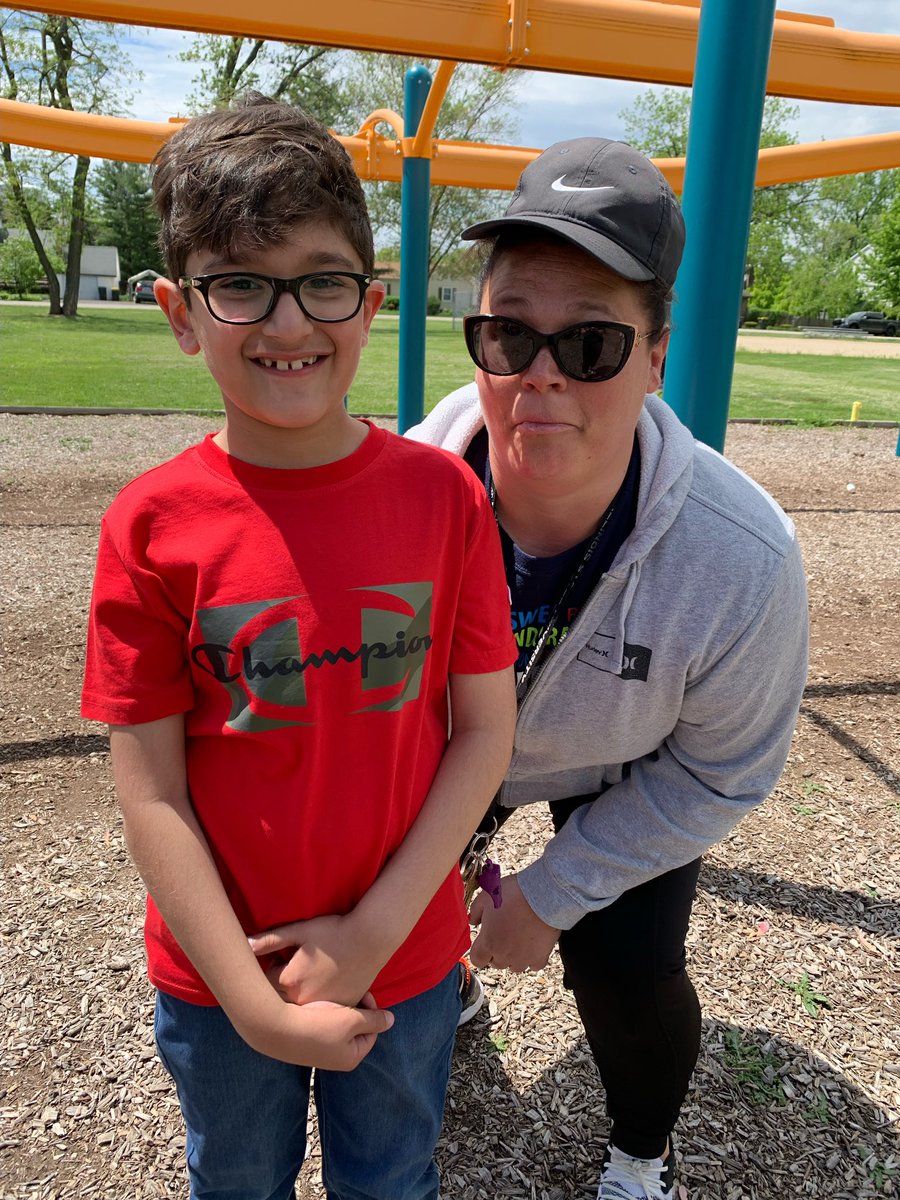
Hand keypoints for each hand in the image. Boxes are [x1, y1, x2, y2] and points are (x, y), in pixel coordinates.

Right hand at [236, 990, 393, 1070]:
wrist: (275, 1027)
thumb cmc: (318, 1024)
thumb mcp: (351, 1020)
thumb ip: (373, 1019)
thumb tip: (391, 1020)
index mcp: (351, 1057)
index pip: (372, 1029)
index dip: (370, 1008)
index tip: (361, 992)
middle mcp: (337, 1058)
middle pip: (355, 1027)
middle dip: (353, 1008)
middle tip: (347, 992)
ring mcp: (320, 1051)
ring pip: (338, 1024)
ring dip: (338, 1008)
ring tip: (331, 996)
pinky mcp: (306, 1041)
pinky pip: (322, 1024)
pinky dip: (323, 1012)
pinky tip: (316, 1001)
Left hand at [248, 914, 382, 1008]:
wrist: (370, 939)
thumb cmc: (333, 931)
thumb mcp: (300, 930)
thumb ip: (270, 940)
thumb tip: (244, 944)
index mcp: (289, 981)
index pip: (265, 981)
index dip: (272, 967)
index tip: (282, 957)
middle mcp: (302, 1000)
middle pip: (279, 997)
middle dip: (281, 983)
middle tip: (296, 967)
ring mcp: (321, 1007)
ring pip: (299, 1006)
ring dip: (299, 995)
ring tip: (311, 975)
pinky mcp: (339, 1009)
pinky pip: (321, 1010)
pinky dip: (319, 1000)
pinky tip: (326, 981)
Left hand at [469, 873, 559, 972]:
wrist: (543, 897)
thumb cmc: (513, 895)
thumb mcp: (485, 897)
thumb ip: (475, 911)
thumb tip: (473, 921)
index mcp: (488, 943)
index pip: (477, 960)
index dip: (480, 950)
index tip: (485, 940)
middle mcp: (504, 956)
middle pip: (496, 963)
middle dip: (496, 951)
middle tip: (503, 933)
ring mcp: (523, 959)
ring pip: (514, 966)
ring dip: (514, 956)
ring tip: (518, 938)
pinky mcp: (540, 958)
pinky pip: (533, 965)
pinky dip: (532, 957)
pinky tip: (533, 944)